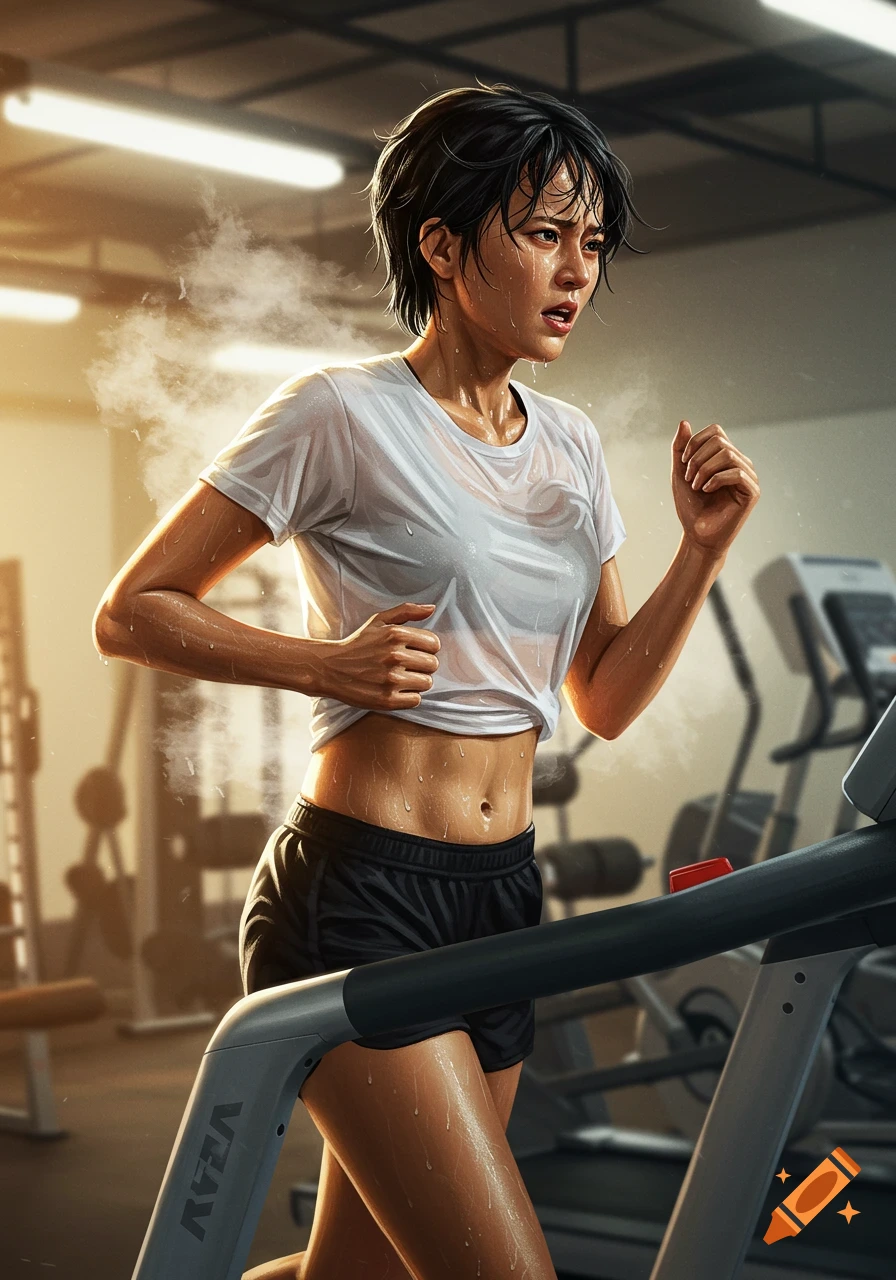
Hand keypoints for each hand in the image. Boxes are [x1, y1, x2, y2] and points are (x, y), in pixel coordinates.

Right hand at [317, 602, 439, 709]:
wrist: (330, 668)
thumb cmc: (358, 644)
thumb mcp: (379, 621)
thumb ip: (407, 611)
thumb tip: (432, 608)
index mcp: (396, 635)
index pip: (434, 644)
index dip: (427, 648)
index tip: (414, 651)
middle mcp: (395, 656)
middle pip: (432, 665)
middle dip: (423, 665)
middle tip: (407, 666)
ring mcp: (391, 680)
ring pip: (427, 683)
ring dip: (417, 682)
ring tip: (401, 678)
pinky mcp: (387, 700)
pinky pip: (416, 700)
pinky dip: (408, 696)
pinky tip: (396, 690)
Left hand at [671, 421, 759, 556]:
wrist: (697, 535)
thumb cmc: (690, 506)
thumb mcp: (680, 473)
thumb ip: (680, 448)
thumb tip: (684, 422)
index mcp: (726, 457)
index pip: (716, 432)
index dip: (696, 442)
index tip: (683, 462)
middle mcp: (740, 463)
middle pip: (720, 441)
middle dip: (697, 458)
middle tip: (689, 478)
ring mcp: (748, 476)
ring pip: (728, 455)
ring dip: (704, 469)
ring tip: (696, 486)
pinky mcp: (752, 491)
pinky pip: (737, 473)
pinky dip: (716, 479)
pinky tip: (706, 491)